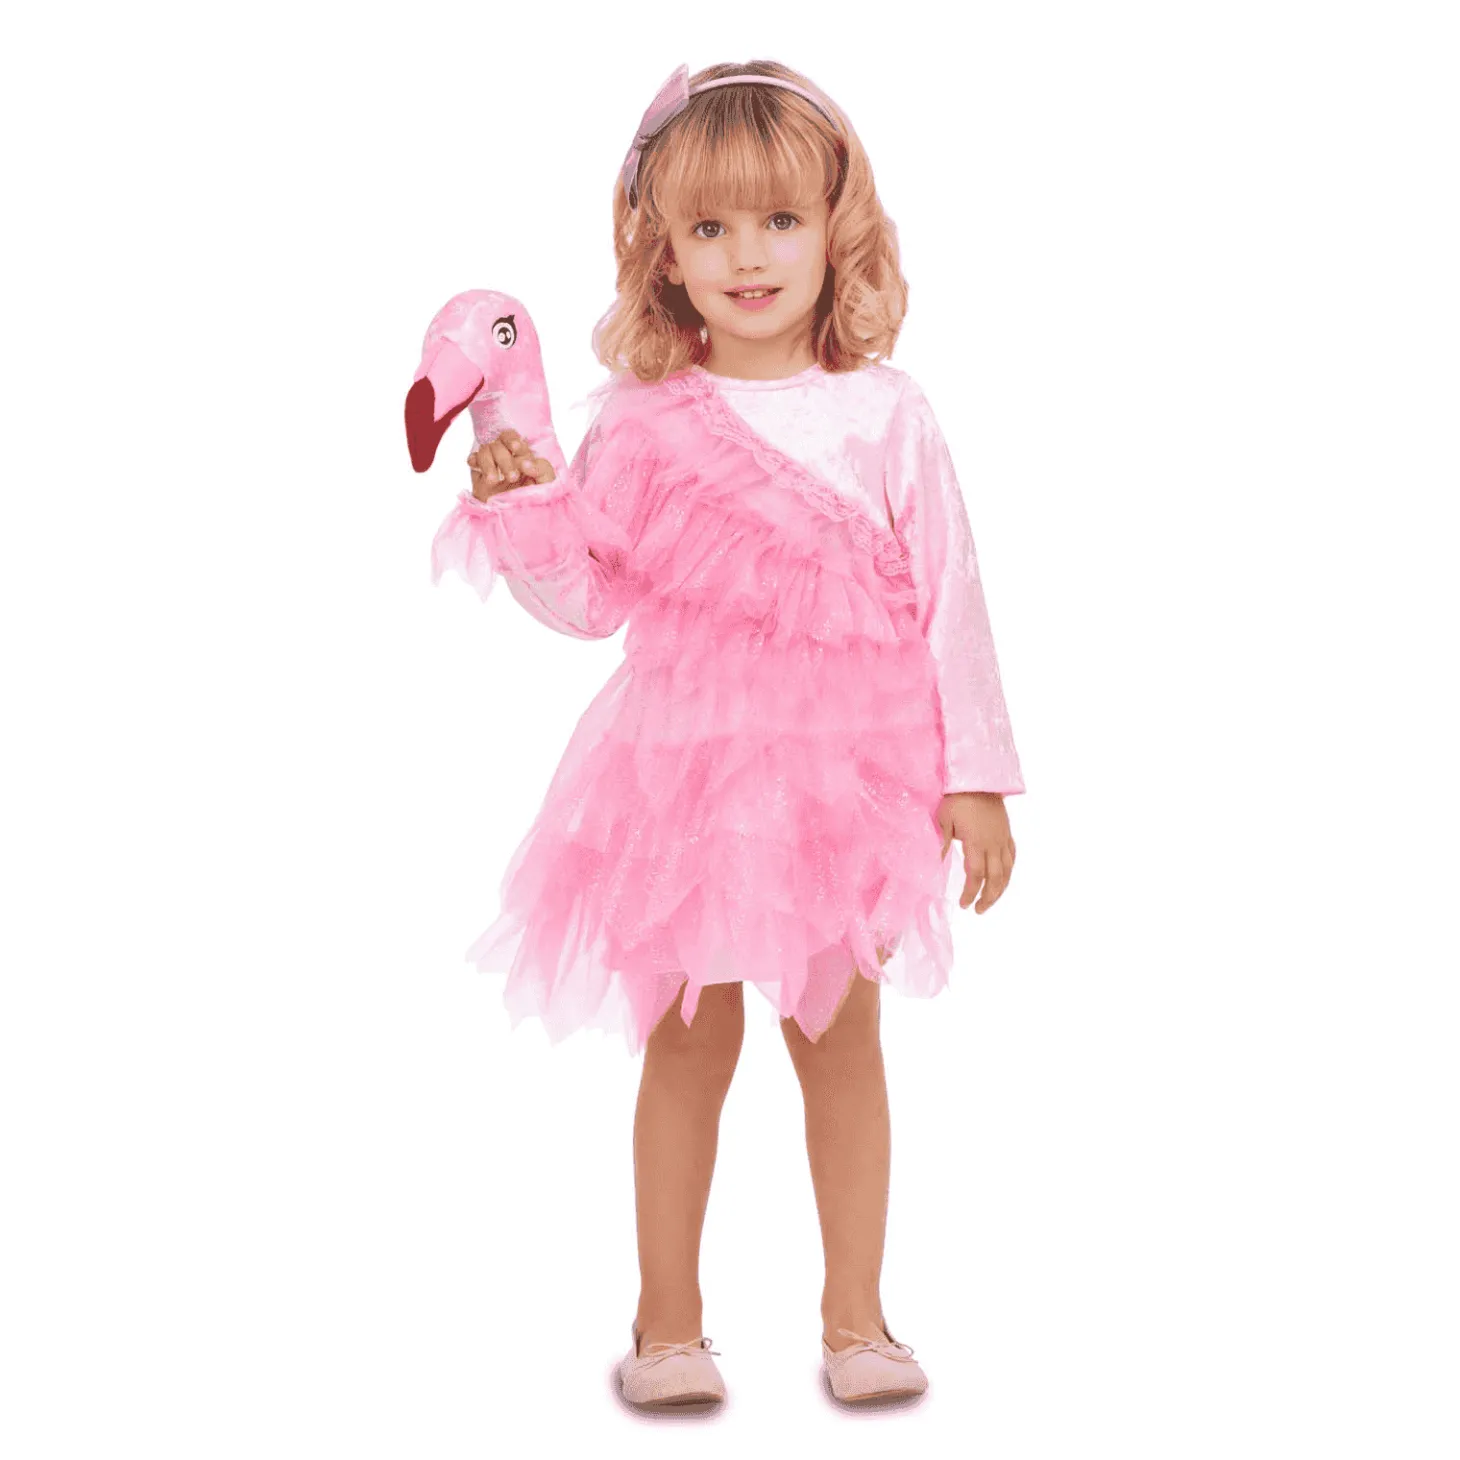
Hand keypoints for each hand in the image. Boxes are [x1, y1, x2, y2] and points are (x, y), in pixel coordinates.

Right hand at [467, 428, 556, 501]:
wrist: (521, 523)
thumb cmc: (538, 500)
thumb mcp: (547, 483)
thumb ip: (542, 468)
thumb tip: (525, 462)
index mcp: (521, 455)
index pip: (511, 437)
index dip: (512, 440)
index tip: (516, 449)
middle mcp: (505, 458)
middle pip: (497, 445)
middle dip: (504, 460)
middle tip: (512, 478)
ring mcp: (492, 466)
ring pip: (484, 451)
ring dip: (488, 464)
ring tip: (494, 481)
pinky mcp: (479, 477)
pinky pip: (472, 461)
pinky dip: (474, 461)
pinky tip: (481, 473)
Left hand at [937, 792, 1015, 912]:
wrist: (978, 778)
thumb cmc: (956, 798)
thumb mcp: (944, 820)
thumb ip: (942, 843)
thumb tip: (936, 865)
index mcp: (976, 842)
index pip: (976, 875)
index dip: (971, 892)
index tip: (963, 904)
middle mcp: (993, 843)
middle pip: (995, 878)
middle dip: (988, 898)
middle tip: (977, 910)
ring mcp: (1003, 838)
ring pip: (1007, 871)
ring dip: (1000, 889)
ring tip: (990, 901)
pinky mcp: (1007, 832)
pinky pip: (1012, 856)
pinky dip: (1009, 871)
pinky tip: (1003, 878)